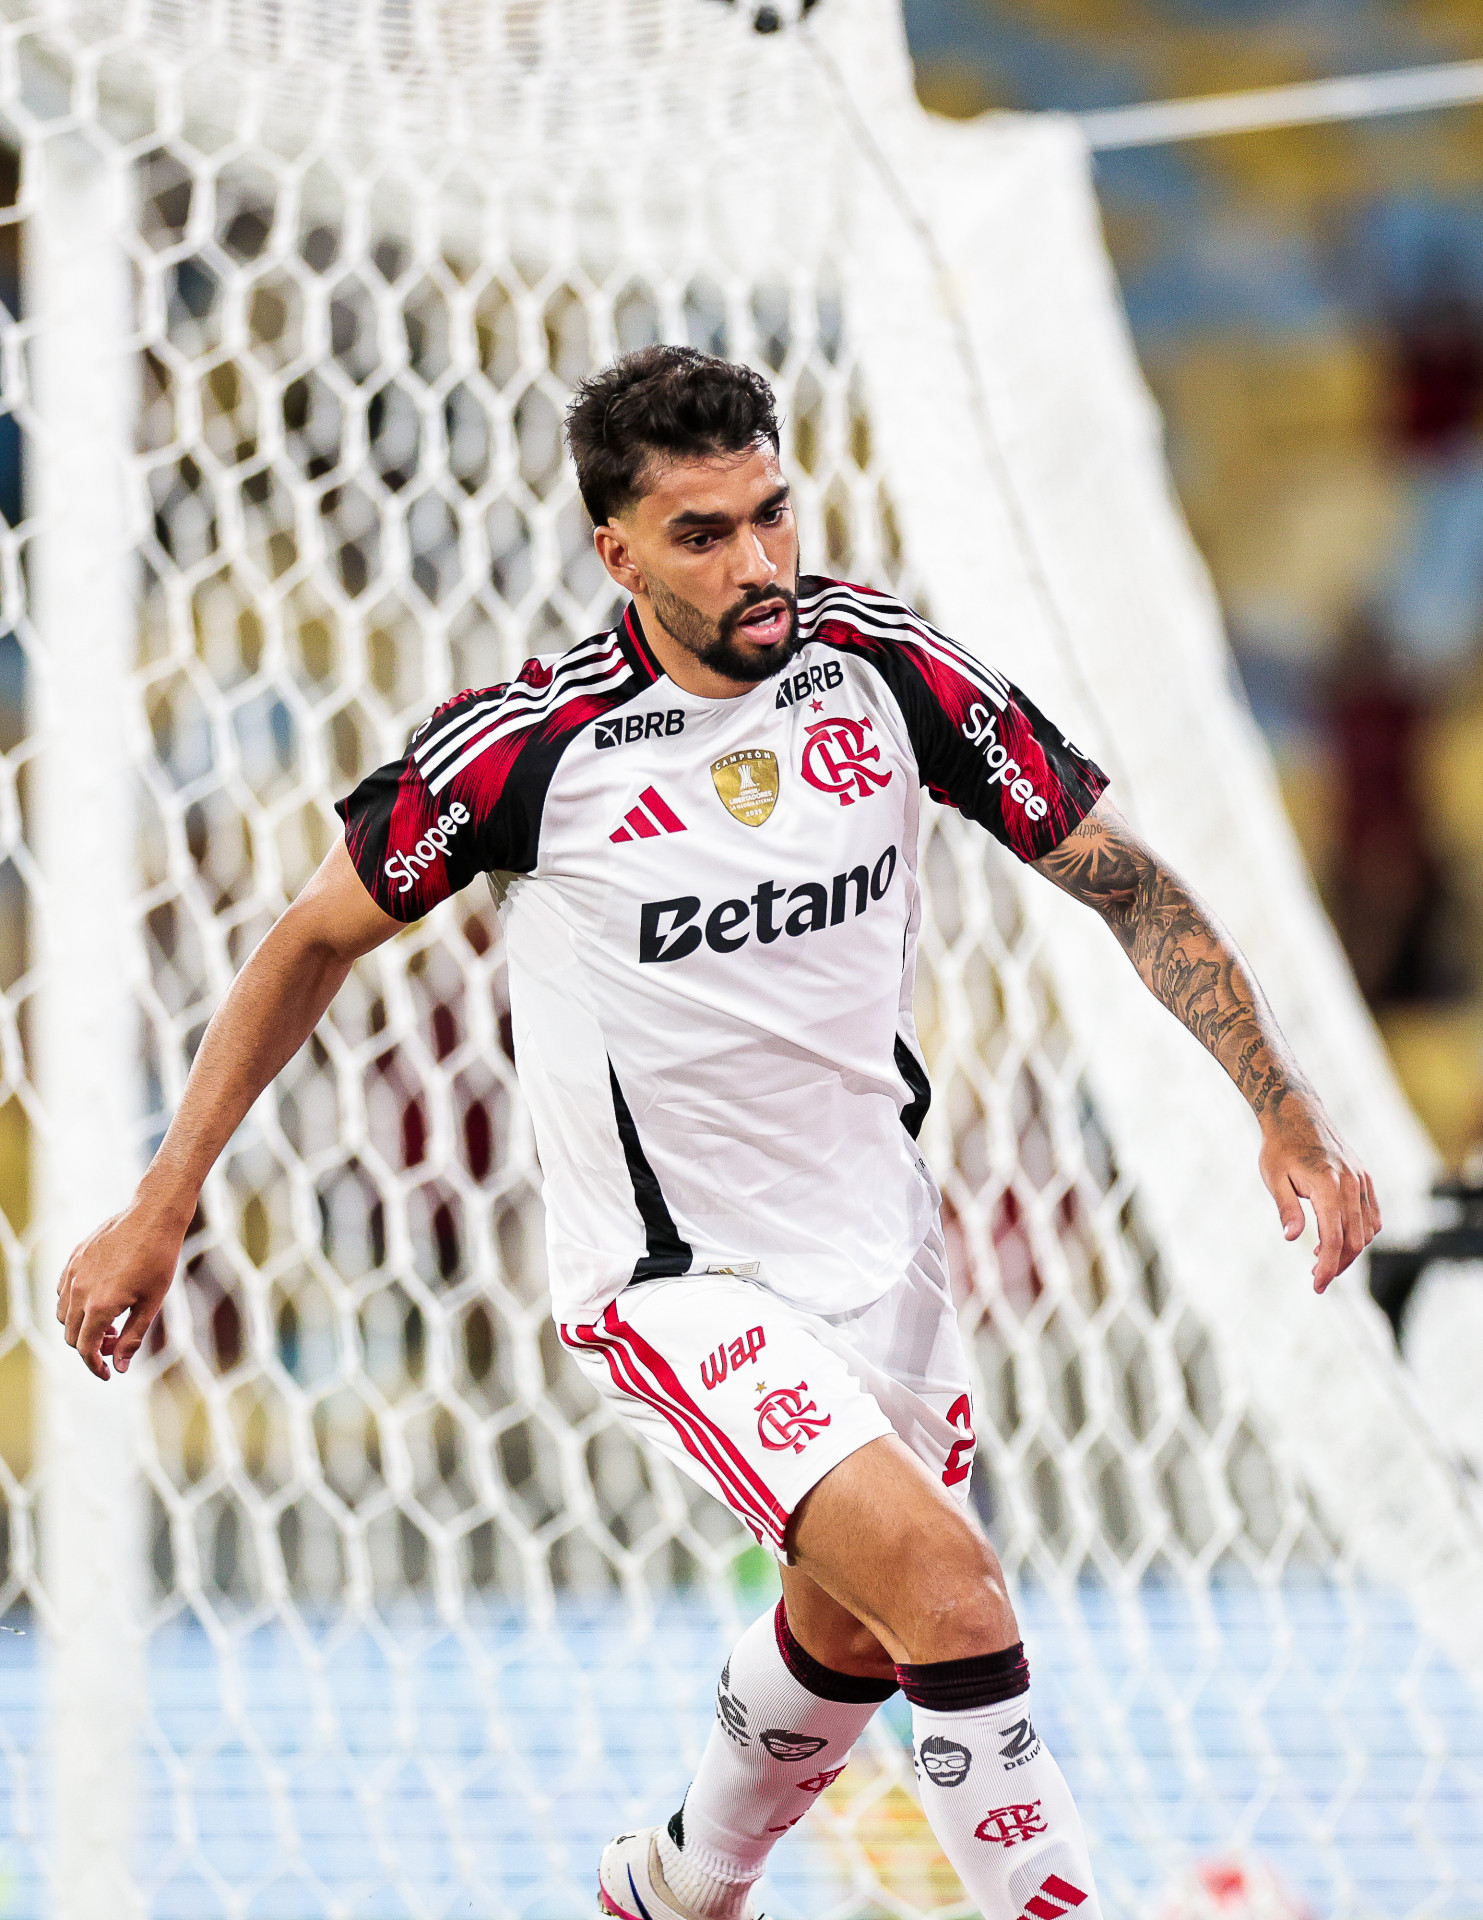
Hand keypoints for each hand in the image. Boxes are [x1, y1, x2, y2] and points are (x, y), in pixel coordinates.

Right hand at [56, 1196, 186, 1379]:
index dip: (95, 1366)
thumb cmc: (159, 1259)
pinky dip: (74, 1304)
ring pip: (63, 1314)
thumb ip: (132, 1337)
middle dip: (90, 1347)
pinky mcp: (74, 1258)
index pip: (86, 1349)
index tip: (107, 1373)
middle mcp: (80, 1291)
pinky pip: (63, 1291)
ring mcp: (73, 1273)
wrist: (153, 1216)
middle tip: (114, 1343)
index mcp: (100, 1305)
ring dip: (80, 1325)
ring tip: (109, 1320)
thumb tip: (118, 1366)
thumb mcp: (152, 1303)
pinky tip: (99, 1298)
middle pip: (72, 1335)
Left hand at [1257, 1096, 1380, 1292]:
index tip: (1317, 1286)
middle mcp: (1352, 1184)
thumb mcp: (1273, 1178)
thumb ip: (1286, 1208)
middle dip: (1339, 1265)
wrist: (1297, 1114)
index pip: (1335, 1239)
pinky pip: (1372, 1216)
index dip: (1328, 1268)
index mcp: (1328, 1185)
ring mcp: (1362, 1181)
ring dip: (1349, 1251)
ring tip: (1320, 1257)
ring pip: (1367, 1231)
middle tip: (1317, 1279)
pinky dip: (1360, 1233)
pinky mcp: (1366, 1179)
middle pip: (1355, 1240)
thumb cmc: (1279, 1148)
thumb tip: (1291, 1238)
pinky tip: (1336, 1239)